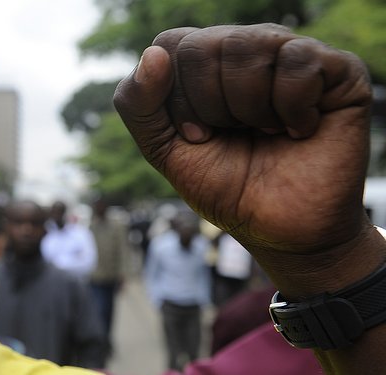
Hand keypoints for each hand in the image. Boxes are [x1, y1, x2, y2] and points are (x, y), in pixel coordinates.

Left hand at [114, 24, 372, 259]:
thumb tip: (154, 55)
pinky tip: (300, 128)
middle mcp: (246, 48)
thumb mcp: (163, 149)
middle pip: (204, 46)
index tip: (197, 136)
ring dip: (250, 108)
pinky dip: (291, 107)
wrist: (280, 230)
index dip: (178, 98)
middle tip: (235, 134)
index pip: (171, 45)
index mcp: (204, 61)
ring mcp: (291, 54)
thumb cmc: (224, 186)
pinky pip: (299, 61)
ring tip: (267, 131)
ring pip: (250, 47)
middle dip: (210, 106)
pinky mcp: (337, 70)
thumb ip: (138, 104)